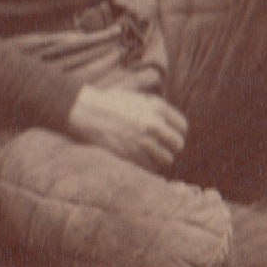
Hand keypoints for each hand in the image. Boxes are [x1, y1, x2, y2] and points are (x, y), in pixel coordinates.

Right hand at [66, 83, 188, 170]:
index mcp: (157, 107)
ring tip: (146, 154)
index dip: (176, 133)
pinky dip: (146, 166)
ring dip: (158, 158)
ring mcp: (144, 140)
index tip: (169, 137)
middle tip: (158, 148)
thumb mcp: (135, 98)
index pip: (182, 127)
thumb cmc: (107, 103)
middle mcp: (154, 124)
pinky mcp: (132, 155)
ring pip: (166, 159)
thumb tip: (169, 126)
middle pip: (177, 144)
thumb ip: (155, 110)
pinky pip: (150, 167)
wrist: (84, 110)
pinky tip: (136, 158)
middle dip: (169, 147)